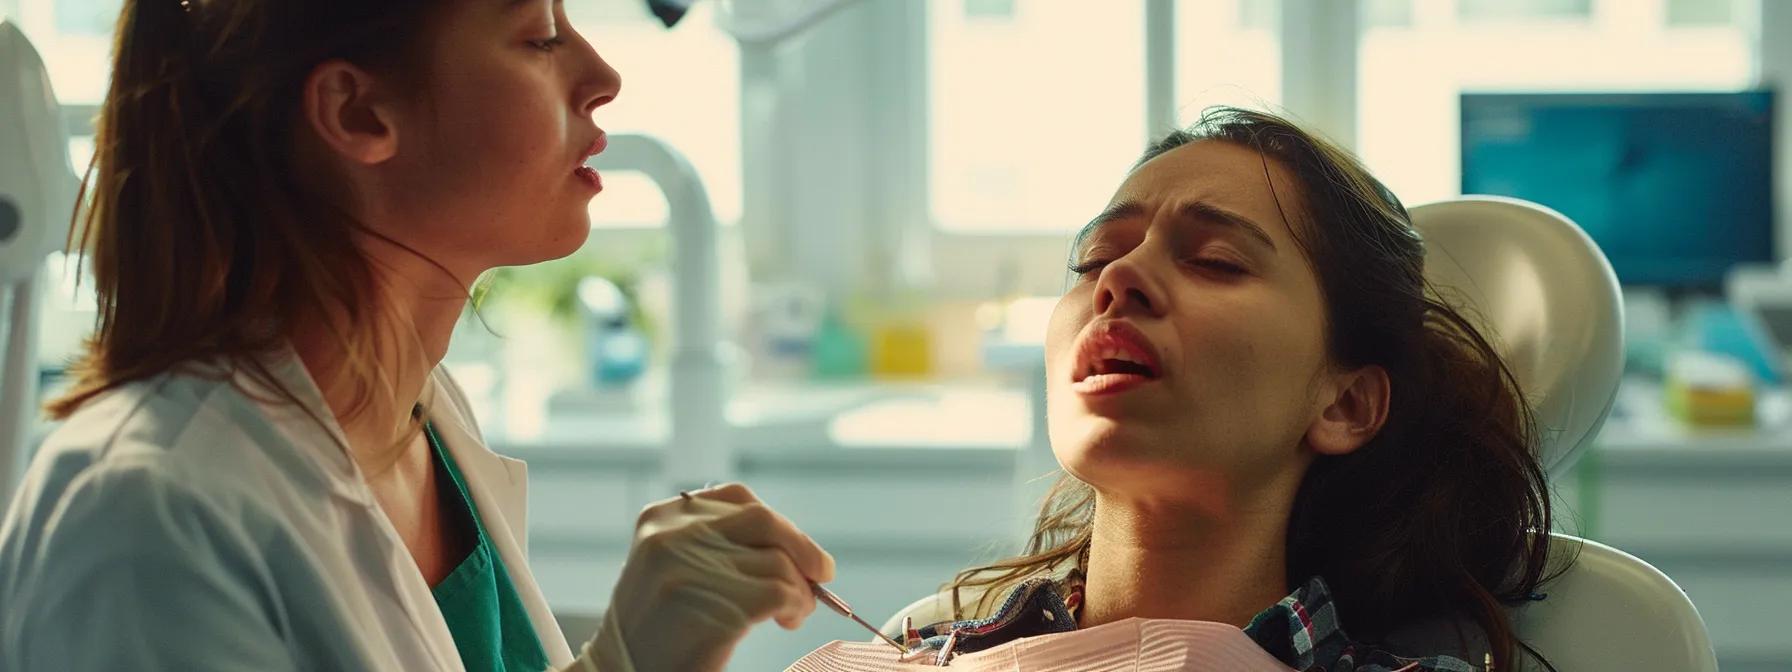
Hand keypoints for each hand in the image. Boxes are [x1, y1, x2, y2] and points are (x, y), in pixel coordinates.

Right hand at [581, 483, 834, 671]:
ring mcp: (690, 571)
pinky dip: (796, 606)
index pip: (737, 498)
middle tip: (820, 574)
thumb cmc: (654, 633)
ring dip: (799, 589)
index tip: (797, 547)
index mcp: (659, 520)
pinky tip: (785, 620)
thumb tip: (793, 545)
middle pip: (763, 521)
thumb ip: (713, 545)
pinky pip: (780, 592)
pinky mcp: (715, 608)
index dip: (776, 523)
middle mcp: (671, 537)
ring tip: (791, 613)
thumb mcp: (668, 571)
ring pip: (778, 561)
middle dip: (802, 546)